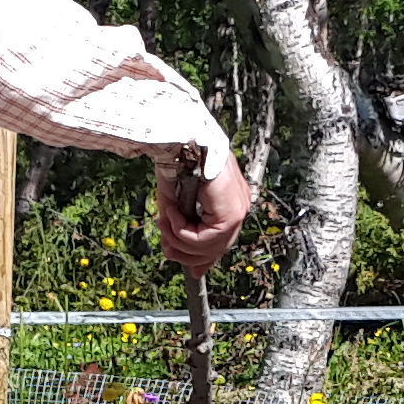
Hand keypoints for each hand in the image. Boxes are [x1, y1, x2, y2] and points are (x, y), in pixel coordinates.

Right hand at [155, 152, 253, 275]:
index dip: (201, 259)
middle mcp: (239, 208)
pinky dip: (181, 231)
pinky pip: (203, 240)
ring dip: (178, 238)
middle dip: (184, 251)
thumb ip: (182, 229)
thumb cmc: (177, 160)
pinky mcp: (231, 214)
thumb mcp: (177, 201)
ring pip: (208, 249)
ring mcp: (238, 211)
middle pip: (214, 250)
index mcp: (230, 203)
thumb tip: (180, 260)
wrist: (178, 136)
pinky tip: (171, 212)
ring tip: (165, 218)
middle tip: (164, 240)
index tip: (186, 266)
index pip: (221, 242)